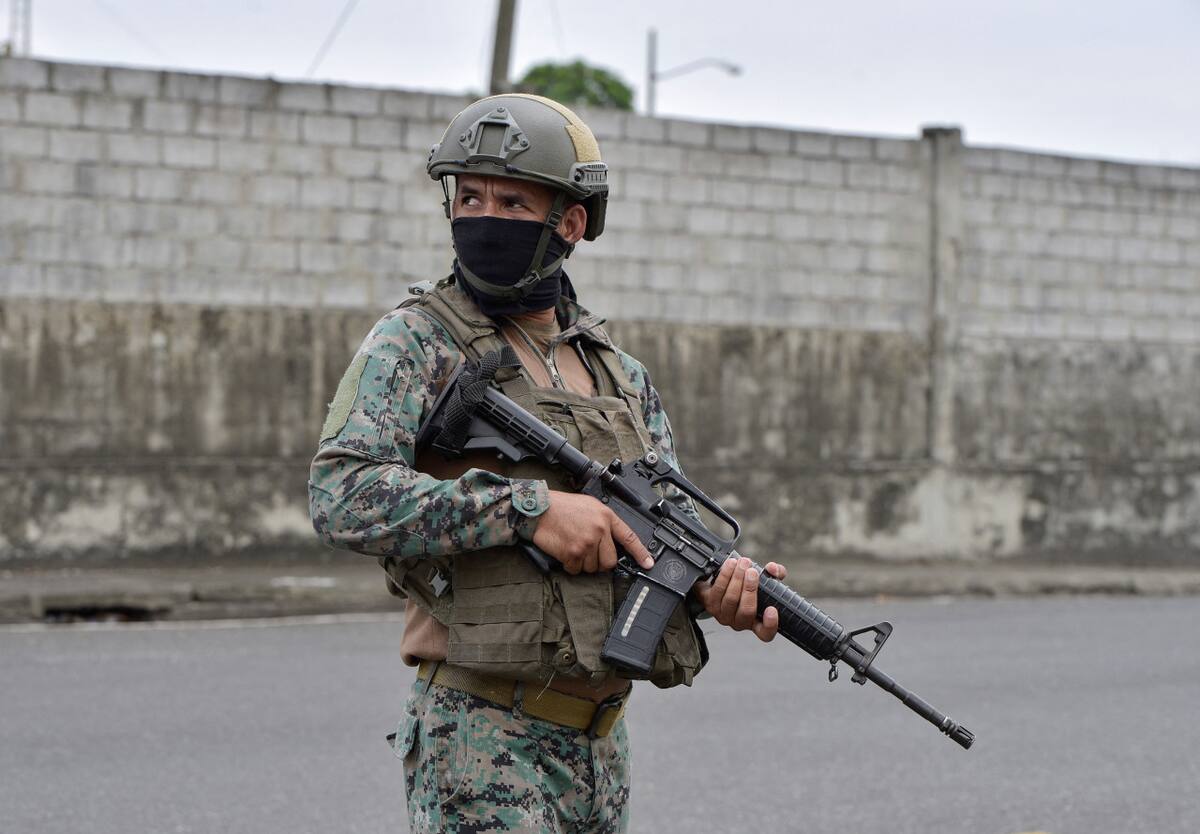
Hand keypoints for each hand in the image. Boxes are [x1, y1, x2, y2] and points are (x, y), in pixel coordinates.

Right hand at [531, 490, 654, 574]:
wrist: (541, 508)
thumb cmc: (563, 507)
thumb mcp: (590, 506)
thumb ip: (604, 522)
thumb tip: (612, 541)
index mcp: (606, 517)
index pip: (629, 538)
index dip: (640, 553)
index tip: (648, 564)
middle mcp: (599, 530)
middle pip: (609, 561)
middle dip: (600, 563)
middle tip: (589, 554)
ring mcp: (587, 542)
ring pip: (592, 568)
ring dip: (583, 564)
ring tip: (573, 548)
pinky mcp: (573, 552)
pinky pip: (576, 570)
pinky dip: (570, 566)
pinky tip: (565, 552)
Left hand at [693, 556, 787, 641]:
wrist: (721, 583)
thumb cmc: (746, 586)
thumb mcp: (765, 581)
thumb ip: (774, 575)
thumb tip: (773, 568)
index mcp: (756, 622)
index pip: (765, 633)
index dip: (770, 625)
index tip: (772, 609)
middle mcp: (739, 622)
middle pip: (746, 611)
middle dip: (750, 588)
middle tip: (752, 572)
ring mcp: (723, 615)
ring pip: (730, 599)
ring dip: (736, 579)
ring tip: (741, 564)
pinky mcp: (710, 604)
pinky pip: (717, 591)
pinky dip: (725, 576)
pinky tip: (730, 565)